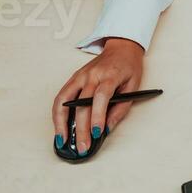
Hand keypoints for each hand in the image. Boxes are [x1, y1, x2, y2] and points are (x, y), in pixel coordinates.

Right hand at [52, 38, 144, 155]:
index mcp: (110, 75)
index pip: (101, 97)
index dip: (98, 117)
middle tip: (83, 147)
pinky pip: (61, 96)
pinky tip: (59, 126)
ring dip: (60, 122)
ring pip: (64, 100)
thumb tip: (107, 129)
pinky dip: (57, 113)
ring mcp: (80, 76)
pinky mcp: (73, 78)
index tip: (97, 134)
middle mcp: (92, 75)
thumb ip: (120, 109)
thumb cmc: (129, 67)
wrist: (121, 46)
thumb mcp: (134, 86)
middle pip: (81, 104)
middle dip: (81, 129)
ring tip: (62, 140)